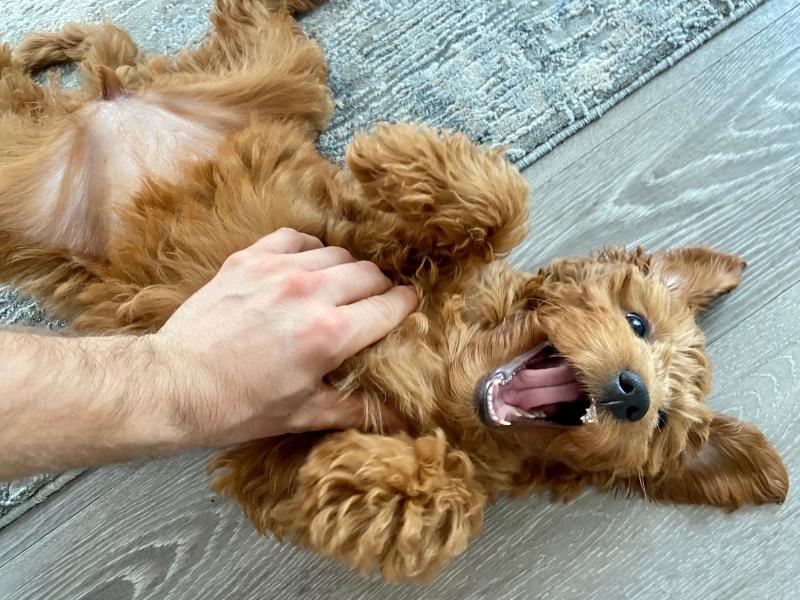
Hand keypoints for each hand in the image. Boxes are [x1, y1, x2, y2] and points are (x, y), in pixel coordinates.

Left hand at [151, 228, 416, 446]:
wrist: (174, 385)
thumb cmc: (238, 406)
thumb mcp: (302, 415)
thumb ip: (356, 409)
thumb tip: (401, 419)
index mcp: (329, 335)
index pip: (390, 306)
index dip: (405, 308)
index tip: (407, 309)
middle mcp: (309, 294)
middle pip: (369, 273)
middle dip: (380, 288)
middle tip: (373, 304)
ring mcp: (277, 271)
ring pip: (337, 253)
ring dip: (346, 270)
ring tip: (340, 287)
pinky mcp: (249, 260)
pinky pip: (296, 238)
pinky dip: (309, 250)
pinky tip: (307, 266)